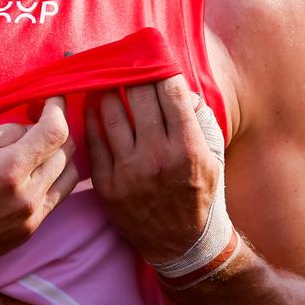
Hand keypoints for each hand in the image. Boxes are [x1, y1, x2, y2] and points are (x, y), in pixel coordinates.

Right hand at [0, 97, 78, 274]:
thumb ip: (0, 133)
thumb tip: (28, 128)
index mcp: (10, 171)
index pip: (56, 133)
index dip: (59, 109)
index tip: (52, 98)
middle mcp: (28, 197)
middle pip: (66, 153)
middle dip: (56, 130)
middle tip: (37, 118)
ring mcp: (31, 219)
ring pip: (69, 177)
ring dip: (59, 155)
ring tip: (36, 145)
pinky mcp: (28, 233)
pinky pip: (56, 198)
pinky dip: (52, 178)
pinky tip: (31, 170)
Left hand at [85, 76, 219, 265]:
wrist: (182, 247)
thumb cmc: (200, 193)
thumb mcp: (212, 155)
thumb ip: (198, 117)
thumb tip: (176, 81)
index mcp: (188, 148)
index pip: (170, 91)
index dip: (160, 69)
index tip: (153, 58)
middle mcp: (157, 158)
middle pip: (137, 95)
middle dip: (132, 72)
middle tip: (126, 60)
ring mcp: (129, 172)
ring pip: (109, 112)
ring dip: (106, 87)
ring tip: (105, 75)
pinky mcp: (107, 185)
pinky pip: (93, 139)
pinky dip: (91, 115)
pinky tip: (92, 101)